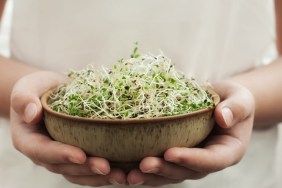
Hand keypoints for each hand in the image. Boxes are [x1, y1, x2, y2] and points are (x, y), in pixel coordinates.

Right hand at [10, 71, 125, 185]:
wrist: (53, 91)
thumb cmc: (39, 88)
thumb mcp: (27, 86)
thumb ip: (24, 98)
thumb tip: (32, 113)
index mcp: (29, 140)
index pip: (42, 151)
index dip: (61, 154)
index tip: (80, 154)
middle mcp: (45, 153)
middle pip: (64, 167)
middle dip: (86, 169)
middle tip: (106, 167)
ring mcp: (62, 155)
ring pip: (79, 172)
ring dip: (98, 176)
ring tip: (119, 175)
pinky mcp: (78, 152)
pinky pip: (89, 167)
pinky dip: (104, 172)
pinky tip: (122, 171)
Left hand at [127, 80, 254, 185]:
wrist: (222, 103)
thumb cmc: (232, 100)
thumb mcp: (240, 99)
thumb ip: (235, 108)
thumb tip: (222, 117)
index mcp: (227, 152)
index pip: (211, 160)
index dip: (191, 159)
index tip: (170, 153)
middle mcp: (207, 161)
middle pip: (186, 172)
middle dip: (164, 170)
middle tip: (143, 165)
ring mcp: (190, 161)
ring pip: (170, 174)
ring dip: (149, 176)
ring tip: (127, 175)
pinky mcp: (176, 156)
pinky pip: (161, 165)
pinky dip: (142, 169)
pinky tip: (124, 170)